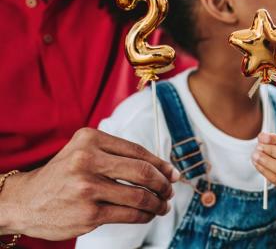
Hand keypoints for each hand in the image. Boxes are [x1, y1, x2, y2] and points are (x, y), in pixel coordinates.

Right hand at [0, 128, 179, 239]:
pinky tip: (146, 215)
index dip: (160, 164)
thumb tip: (163, 169)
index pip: (137, 151)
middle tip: (169, 190)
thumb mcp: (84, 152)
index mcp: (90, 139)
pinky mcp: (88, 213)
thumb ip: (118, 155)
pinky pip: (128, 214)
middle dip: (163, 183)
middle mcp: (88, 160)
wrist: (25, 201)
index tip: (172, 173)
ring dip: (157, 203)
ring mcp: (87, 187)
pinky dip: (144, 216)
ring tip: (162, 205)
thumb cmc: (63, 175)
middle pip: (142, 172)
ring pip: (139, 196)